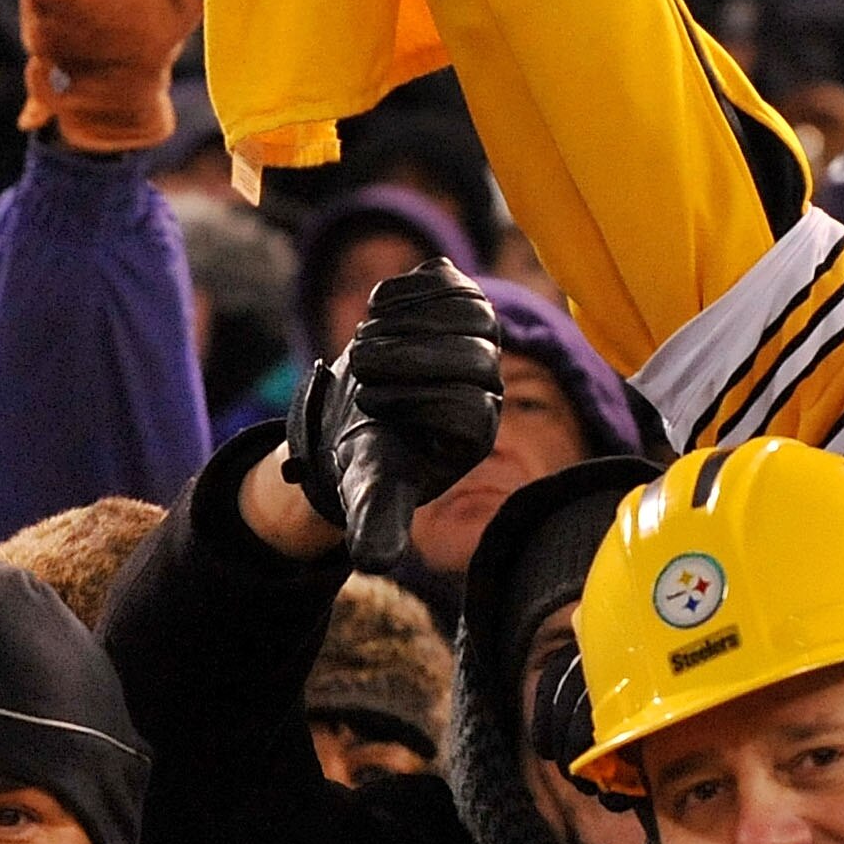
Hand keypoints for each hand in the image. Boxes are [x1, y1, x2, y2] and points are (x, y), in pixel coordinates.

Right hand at [285, 258, 501, 568]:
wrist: (355, 414)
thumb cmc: (369, 458)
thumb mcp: (370, 493)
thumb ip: (378, 522)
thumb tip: (373, 562)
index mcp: (476, 432)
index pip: (470, 405)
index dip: (414, 401)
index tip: (369, 405)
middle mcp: (488, 386)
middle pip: (474, 356)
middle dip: (407, 358)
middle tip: (360, 365)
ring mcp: (476, 340)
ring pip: (467, 311)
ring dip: (406, 320)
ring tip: (365, 338)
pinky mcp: (455, 304)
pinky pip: (447, 281)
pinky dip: (409, 288)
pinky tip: (378, 308)